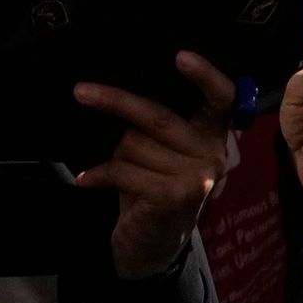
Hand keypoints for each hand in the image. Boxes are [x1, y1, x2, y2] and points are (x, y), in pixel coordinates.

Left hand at [72, 51, 237, 278]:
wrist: (153, 247)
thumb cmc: (154, 189)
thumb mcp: (163, 154)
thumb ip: (158, 127)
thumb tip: (116, 97)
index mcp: (213, 135)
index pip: (221, 98)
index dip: (205, 76)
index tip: (180, 56)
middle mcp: (212, 153)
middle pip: (158, 117)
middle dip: (115, 101)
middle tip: (81, 92)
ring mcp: (196, 177)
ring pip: (134, 145)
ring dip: (114, 156)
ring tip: (113, 172)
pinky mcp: (173, 196)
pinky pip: (123, 171)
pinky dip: (100, 174)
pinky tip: (88, 180)